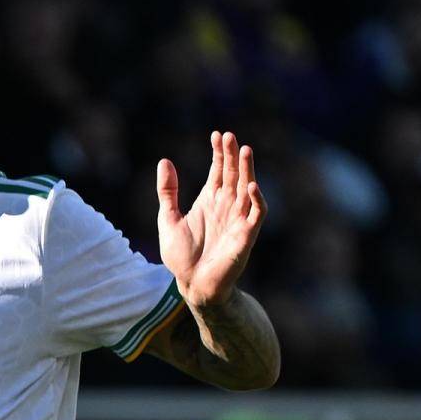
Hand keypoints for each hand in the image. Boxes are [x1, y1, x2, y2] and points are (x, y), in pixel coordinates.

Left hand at [155, 131, 265, 308]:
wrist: (191, 284)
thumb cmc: (181, 256)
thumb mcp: (168, 219)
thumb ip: (168, 192)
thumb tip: (164, 161)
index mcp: (209, 201)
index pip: (218, 171)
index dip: (218, 153)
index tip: (217, 135)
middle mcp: (226, 206)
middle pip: (233, 174)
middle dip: (232, 155)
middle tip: (230, 136)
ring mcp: (237, 218)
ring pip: (247, 188)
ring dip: (247, 170)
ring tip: (244, 150)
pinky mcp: (246, 234)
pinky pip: (256, 213)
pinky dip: (256, 199)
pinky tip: (250, 185)